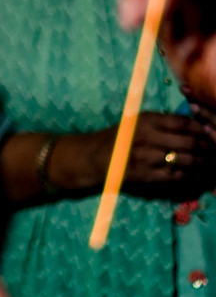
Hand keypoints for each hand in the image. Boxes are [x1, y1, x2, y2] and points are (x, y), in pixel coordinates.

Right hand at [46, 115, 215, 199]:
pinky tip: (195, 175)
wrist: (93, 157)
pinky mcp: (146, 175)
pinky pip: (176, 176)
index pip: (184, 123)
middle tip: (214, 151)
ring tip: (209, 164)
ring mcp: (146, 158)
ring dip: (203, 163)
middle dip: (207, 148)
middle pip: (189, 143)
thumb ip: (163, 122)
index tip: (211, 134)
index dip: (202, 129)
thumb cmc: (119, 138)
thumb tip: (196, 125)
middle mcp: (147, 137)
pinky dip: (190, 176)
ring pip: (186, 161)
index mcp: (146, 121)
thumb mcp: (137, 122)